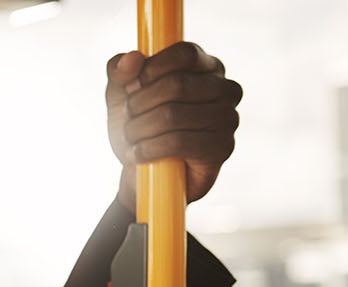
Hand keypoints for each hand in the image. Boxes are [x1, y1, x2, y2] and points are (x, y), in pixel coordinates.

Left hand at [106, 42, 242, 210]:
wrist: (141, 171)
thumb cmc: (137, 125)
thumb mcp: (119, 94)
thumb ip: (119, 70)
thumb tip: (132, 58)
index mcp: (205, 66)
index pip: (185, 53)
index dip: (152, 68)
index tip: (132, 86)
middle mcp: (225, 88)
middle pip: (176, 84)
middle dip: (139, 103)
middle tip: (127, 118)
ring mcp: (228, 117)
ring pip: (173, 115)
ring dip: (139, 128)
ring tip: (131, 138)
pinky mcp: (223, 147)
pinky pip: (179, 142)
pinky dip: (149, 149)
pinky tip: (139, 154)